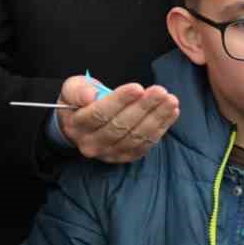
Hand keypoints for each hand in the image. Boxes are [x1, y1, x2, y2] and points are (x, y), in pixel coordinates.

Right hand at [56, 77, 179, 163]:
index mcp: (76, 125)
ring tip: (171, 101)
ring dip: (156, 118)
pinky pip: (145, 145)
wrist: (80, 124)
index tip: (138, 87)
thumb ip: (78, 90)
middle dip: (144, 108)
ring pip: (135, 137)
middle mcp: (91, 144)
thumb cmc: (80, 101)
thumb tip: (89, 96)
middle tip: (160, 91)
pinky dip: (160, 129)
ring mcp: (109, 153)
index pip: (99, 114)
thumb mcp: (72, 88)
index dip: (120, 101)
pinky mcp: (125, 157)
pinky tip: (171, 113)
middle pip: (121, 127)